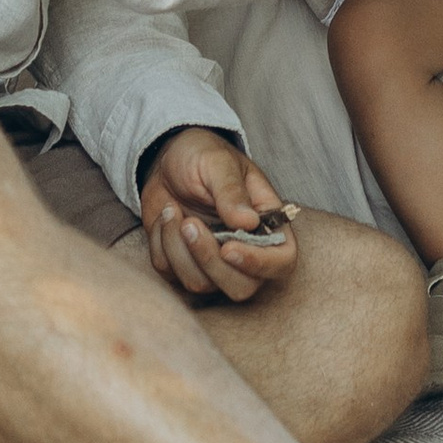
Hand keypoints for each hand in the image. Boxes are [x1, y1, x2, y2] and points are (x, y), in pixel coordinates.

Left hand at [142, 130, 296, 303]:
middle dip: (209, 260)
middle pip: (241, 287)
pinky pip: (171, 275)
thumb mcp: (218, 163)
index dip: (259, 264)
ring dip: (178, 248)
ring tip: (172, 210)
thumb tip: (248, 222)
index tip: (228, 248)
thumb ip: (232, 191)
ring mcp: (214, 263)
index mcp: (268, 223)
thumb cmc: (202, 155)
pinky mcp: (183, 266)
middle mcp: (246, 250)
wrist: (167, 160)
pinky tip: (165, 217)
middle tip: (189, 223)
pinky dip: (161, 245)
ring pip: (200, 284)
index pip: (281, 261)